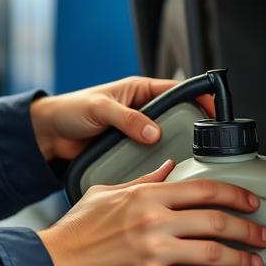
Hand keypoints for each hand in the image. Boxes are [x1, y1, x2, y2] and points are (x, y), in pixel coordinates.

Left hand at [29, 76, 214, 160]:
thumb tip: (153, 132)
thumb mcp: (100, 109)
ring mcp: (138, 133)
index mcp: (140, 91)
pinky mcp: (131, 152)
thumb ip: (127, 119)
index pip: (179, 90)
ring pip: (168, 142)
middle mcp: (143, 111)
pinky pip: (151, 159)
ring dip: (175, 152)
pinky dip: (158, 166)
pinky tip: (163, 176)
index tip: (216, 112)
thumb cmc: (70, 110)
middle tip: (204, 147)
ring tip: (185, 165)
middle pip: (179, 119)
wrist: (49, 136)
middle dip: (193, 131)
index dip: (200, 98)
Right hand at [37, 161, 265, 265]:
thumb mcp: (107, 192)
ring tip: (253, 262)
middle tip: (262, 234)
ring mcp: (154, 252)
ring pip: (212, 252)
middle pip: (216, 220)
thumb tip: (167, 169)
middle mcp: (155, 220)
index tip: (251, 201)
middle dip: (247, 228)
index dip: (235, 194)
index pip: (203, 188)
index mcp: (147, 195)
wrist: (54, 265)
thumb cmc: (75, 231)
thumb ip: (142, 181)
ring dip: (239, 258)